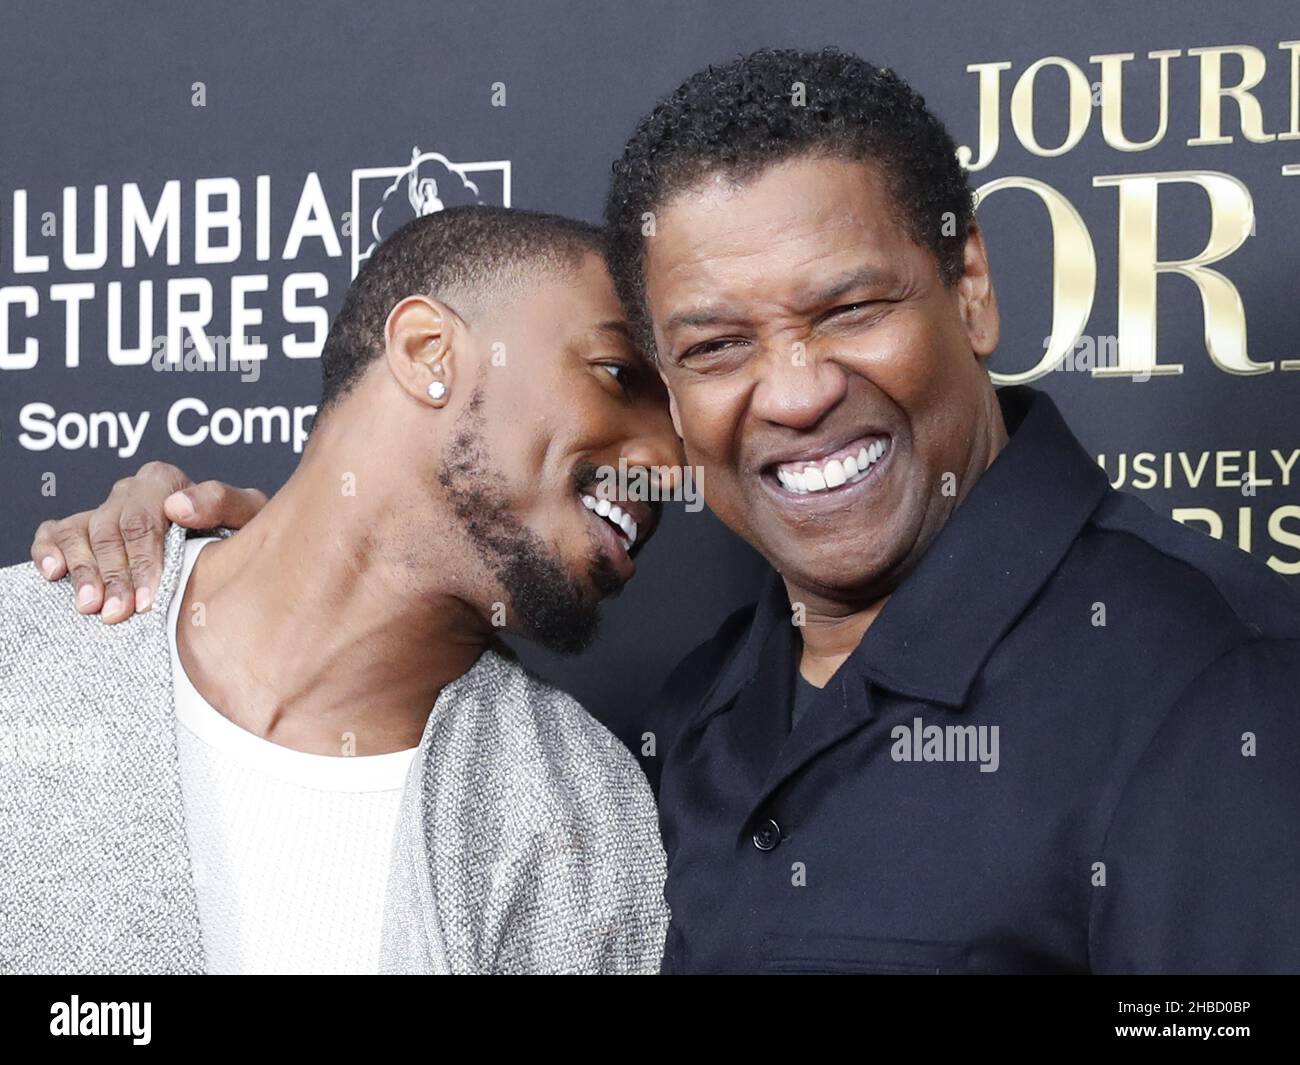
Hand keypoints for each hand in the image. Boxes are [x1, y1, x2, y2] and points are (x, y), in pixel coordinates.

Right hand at [30, 461, 268, 623]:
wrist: (233, 545)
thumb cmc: (240, 529)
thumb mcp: (247, 513)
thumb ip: (222, 502)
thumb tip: (178, 507)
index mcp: (164, 482)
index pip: (144, 520)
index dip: (143, 561)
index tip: (148, 597)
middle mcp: (129, 492)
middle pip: (110, 532)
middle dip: (114, 576)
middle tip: (119, 614)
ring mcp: (103, 511)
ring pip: (79, 534)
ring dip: (83, 572)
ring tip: (90, 607)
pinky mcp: (83, 529)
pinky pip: (54, 533)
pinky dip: (48, 550)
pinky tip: (53, 573)